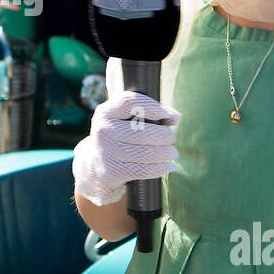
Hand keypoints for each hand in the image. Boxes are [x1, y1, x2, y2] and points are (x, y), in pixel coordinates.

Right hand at [72, 91, 180, 205]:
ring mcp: (107, 151)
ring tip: (172, 153)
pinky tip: (169, 167)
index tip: (166, 114)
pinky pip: (144, 170)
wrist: (96, 164)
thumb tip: (176, 117)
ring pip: (147, 153)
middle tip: (171, 138)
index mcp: (105, 112)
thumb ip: (151, 112)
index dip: (152, 106)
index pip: (130, 102)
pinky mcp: (113, 171)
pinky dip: (161, 168)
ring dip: (166, 153)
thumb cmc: (119, 135)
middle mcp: (104, 130)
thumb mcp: (126, 119)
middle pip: (144, 131)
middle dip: (165, 135)